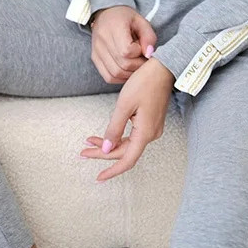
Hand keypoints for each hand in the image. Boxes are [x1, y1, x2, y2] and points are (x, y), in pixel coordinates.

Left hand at [80, 57, 174, 181]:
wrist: (163, 69)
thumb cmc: (145, 83)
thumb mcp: (124, 105)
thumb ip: (114, 129)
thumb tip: (107, 149)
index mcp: (145, 133)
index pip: (127, 160)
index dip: (112, 170)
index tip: (99, 177)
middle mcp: (151, 134)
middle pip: (124, 151)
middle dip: (103, 152)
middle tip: (84, 151)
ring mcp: (152, 128)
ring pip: (127, 144)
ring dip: (109, 144)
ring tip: (89, 140)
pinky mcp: (150, 122)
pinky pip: (133, 136)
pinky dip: (118, 136)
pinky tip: (107, 135)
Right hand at [90, 5, 156, 83]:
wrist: (106, 14)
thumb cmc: (126, 18)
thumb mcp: (141, 21)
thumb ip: (149, 37)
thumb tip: (149, 54)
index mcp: (114, 27)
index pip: (126, 51)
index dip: (139, 53)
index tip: (143, 48)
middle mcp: (102, 40)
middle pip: (122, 65)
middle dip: (137, 65)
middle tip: (143, 59)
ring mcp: (96, 51)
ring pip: (115, 73)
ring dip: (130, 73)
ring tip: (136, 64)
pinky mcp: (95, 59)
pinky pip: (108, 77)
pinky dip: (120, 78)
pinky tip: (127, 70)